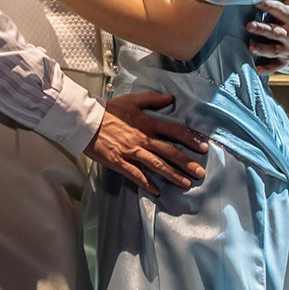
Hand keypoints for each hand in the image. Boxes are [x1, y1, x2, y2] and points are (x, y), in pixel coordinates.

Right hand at [85, 91, 207, 195]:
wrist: (85, 121)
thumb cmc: (108, 110)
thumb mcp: (132, 100)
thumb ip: (152, 99)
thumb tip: (170, 98)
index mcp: (147, 123)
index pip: (173, 131)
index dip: (190, 139)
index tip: (203, 147)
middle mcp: (142, 138)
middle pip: (169, 152)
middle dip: (186, 163)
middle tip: (200, 173)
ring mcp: (131, 151)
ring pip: (156, 165)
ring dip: (172, 175)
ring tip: (185, 183)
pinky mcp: (119, 162)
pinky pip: (135, 175)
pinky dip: (147, 183)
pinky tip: (157, 191)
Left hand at [249, 0, 288, 75]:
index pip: (280, 11)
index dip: (269, 6)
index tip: (256, 1)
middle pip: (275, 32)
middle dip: (263, 29)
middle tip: (249, 25)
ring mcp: (286, 49)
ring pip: (273, 50)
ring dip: (262, 49)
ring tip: (251, 47)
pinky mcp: (282, 61)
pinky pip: (274, 66)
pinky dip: (266, 69)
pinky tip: (257, 69)